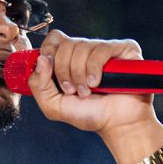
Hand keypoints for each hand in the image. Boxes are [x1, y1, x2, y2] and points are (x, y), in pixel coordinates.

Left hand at [27, 31, 160, 136]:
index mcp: (69, 58)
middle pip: (65, 44)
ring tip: (87, 91)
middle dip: (64, 71)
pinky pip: (101, 49)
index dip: (48, 52)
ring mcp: (105, 48)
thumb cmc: (89, 114)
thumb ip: (38, 85)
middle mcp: (87, 50)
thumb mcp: (54, 105)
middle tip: (72, 90)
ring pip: (81, 47)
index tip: (51, 73)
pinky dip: (94, 68)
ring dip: (80, 74)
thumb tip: (41, 59)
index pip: (54, 39)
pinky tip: (97, 83)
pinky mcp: (124, 49)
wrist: (116, 124)